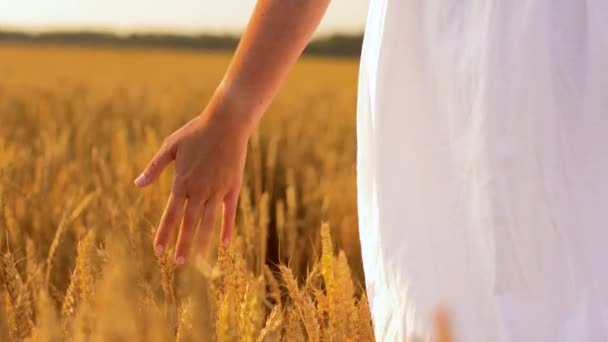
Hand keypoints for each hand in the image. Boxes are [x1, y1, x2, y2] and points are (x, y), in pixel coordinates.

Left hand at [134, 94, 249, 263]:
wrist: (227, 122)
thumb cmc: (196, 131)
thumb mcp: (171, 146)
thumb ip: (154, 167)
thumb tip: (137, 184)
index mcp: (182, 181)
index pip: (170, 214)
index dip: (164, 233)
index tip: (158, 250)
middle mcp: (199, 189)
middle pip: (189, 222)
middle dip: (183, 243)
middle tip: (177, 262)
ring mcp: (217, 189)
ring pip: (209, 221)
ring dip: (203, 241)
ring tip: (198, 259)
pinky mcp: (232, 187)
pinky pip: (229, 212)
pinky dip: (226, 228)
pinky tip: (223, 243)